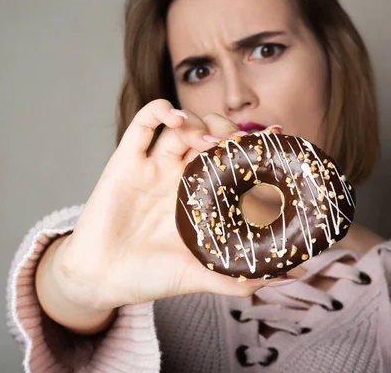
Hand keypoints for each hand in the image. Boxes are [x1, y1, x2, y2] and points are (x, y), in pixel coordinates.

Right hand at [54, 99, 283, 310]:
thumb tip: (290, 274)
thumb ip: (239, 276)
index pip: (230, 161)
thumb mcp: (199, 275)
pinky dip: (159, 110)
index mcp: (197, 198)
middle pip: (208, 135)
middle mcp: (177, 177)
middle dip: (226, 131)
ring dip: (198, 121)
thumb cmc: (147, 277)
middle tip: (236, 145)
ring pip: (181, 125)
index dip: (252, 147)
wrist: (101, 279)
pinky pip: (143, 124)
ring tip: (209, 138)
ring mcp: (151, 166)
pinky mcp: (125, 161)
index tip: (275, 140)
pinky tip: (175, 116)